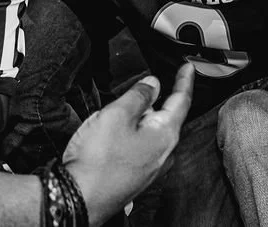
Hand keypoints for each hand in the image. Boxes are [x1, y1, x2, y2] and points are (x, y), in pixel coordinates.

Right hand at [63, 64, 193, 225]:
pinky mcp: (136, 176)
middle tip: (131, 94)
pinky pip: (139, 147)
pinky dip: (128, 136)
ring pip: (148, 132)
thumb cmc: (98, 161)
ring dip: (136, 121)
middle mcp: (163, 153)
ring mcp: (151, 168)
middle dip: (150, 102)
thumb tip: (153, 84)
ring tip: (111, 119)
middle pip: (163, 116)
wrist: (79, 198)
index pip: (181, 101)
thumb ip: (138, 96)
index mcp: (164, 135)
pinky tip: (109, 138)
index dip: (184, 81)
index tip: (188, 68)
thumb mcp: (117, 115)